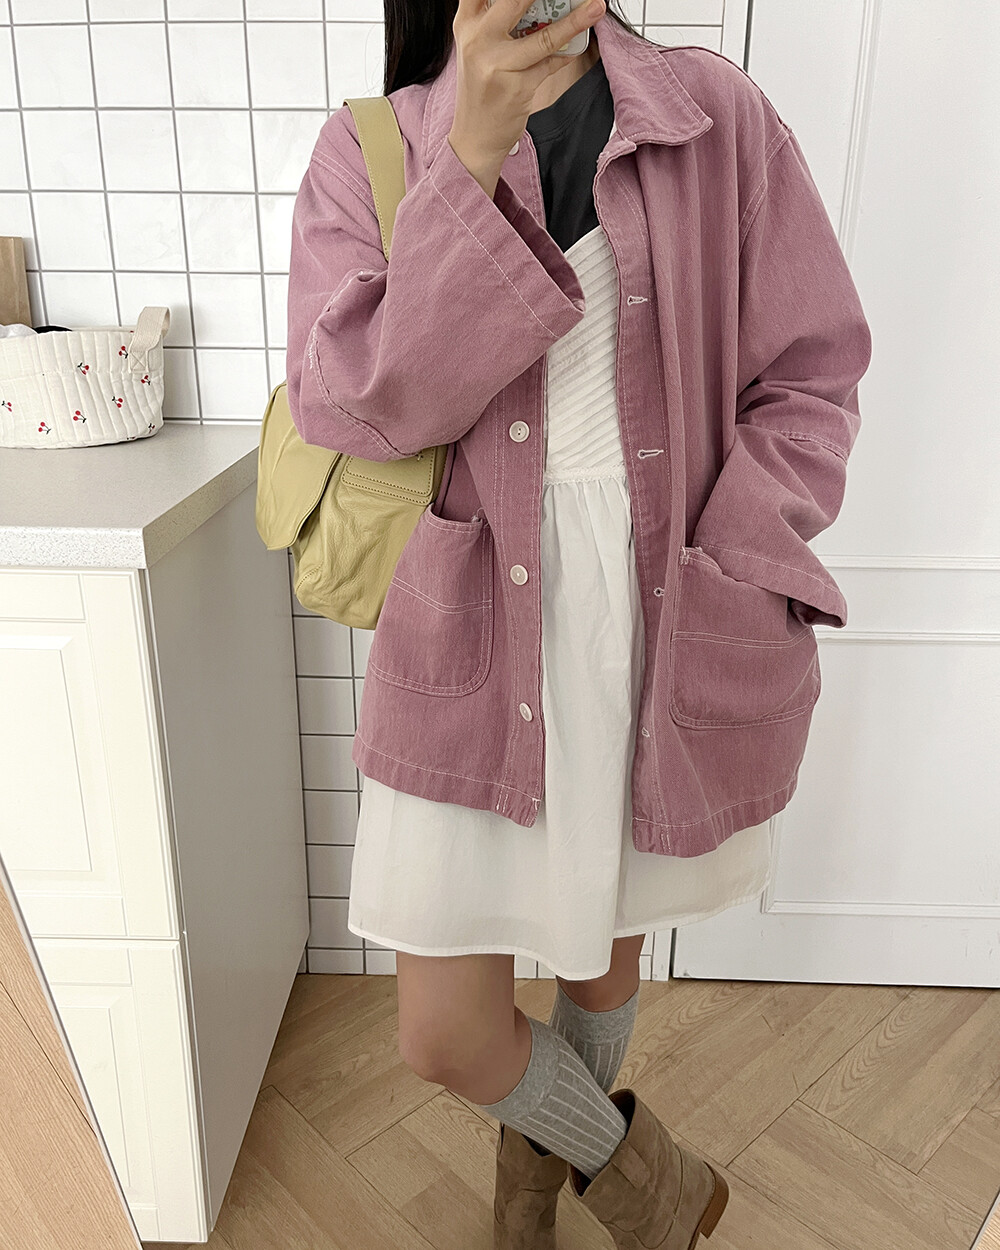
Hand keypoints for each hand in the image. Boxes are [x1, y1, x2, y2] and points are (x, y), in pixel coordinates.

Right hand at [448, 0, 605, 194]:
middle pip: (516, 1)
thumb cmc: (481, 88)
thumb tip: (540, 3)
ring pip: (544, 36)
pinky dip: (568, 51)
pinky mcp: (517, 88)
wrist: (474, 138)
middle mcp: (478, 41)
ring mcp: (498, 66)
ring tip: (595, 7)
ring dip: (575, 20)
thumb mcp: (478, 47)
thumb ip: (496, 20)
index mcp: (466, 24)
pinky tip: (580, 41)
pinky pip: (551, 64)